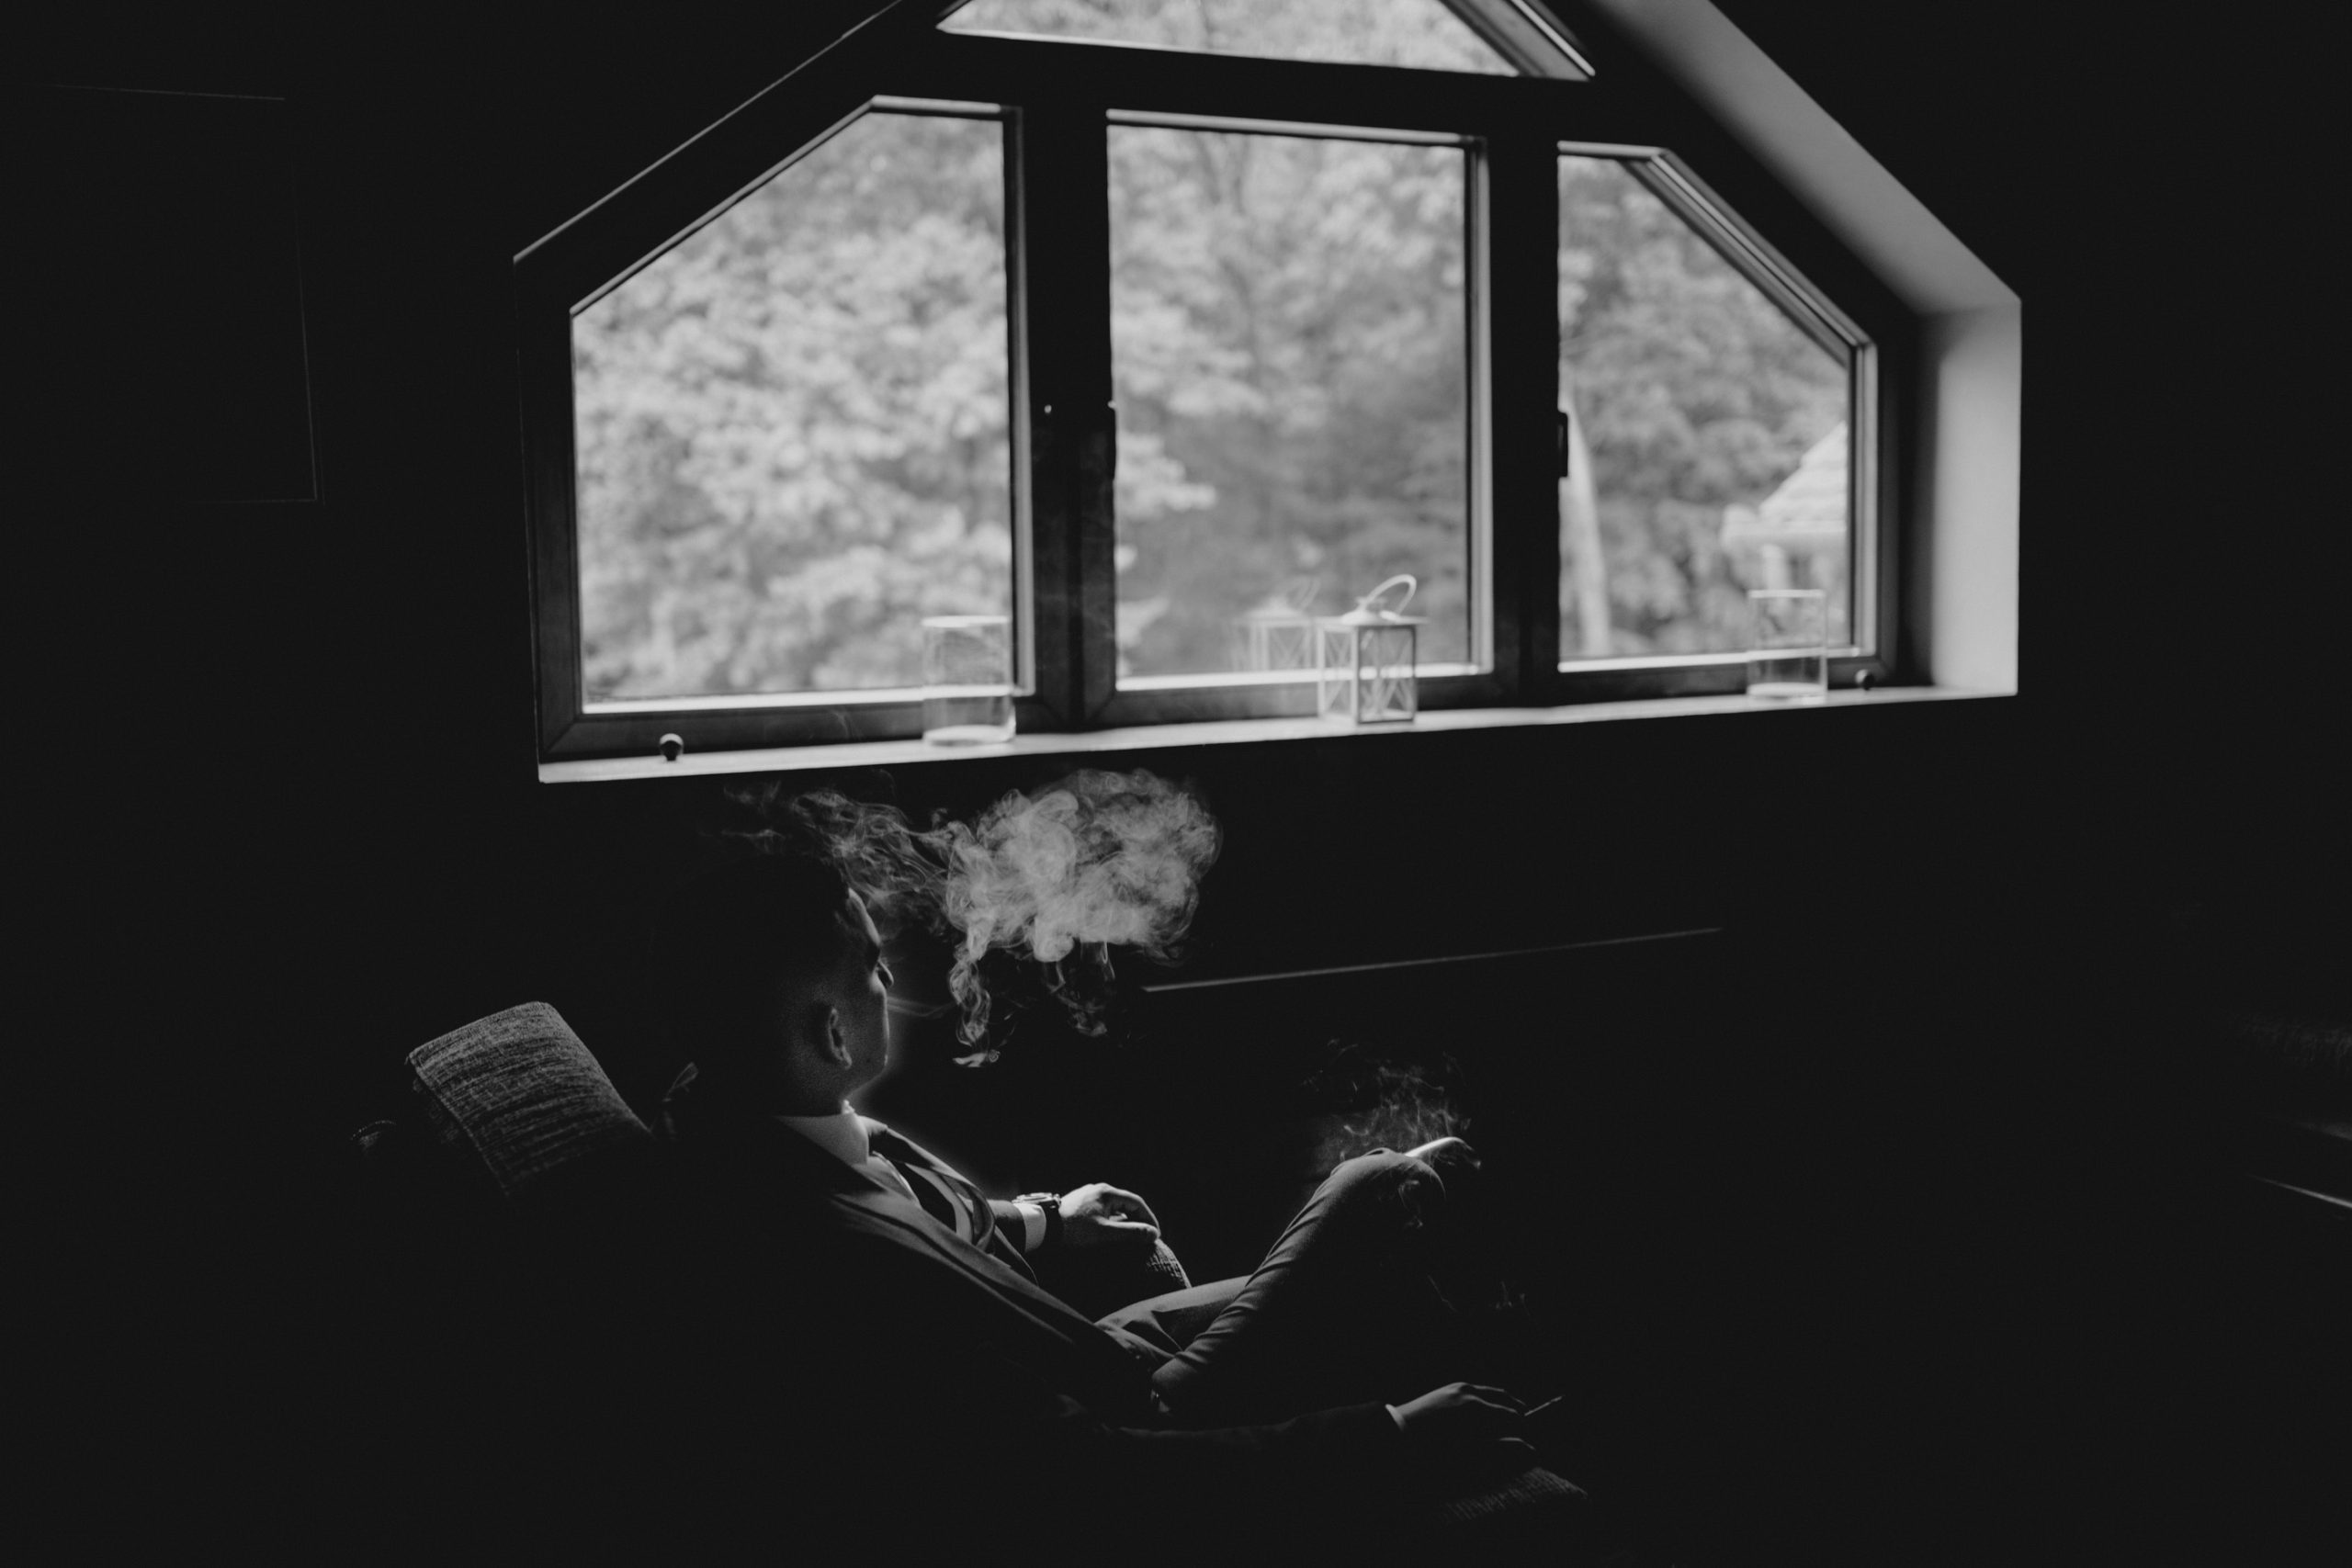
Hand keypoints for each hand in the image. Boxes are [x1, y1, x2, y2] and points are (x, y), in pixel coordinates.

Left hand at [1057, 1183, 1160, 1250]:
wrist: (1043, 1228)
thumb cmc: (1074, 1230)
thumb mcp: (1105, 1233)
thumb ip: (1131, 1233)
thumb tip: (1153, 1234)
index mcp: (1107, 1192)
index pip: (1137, 1203)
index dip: (1149, 1219)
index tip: (1155, 1234)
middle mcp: (1098, 1190)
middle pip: (1126, 1204)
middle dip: (1138, 1220)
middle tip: (1145, 1236)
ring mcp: (1088, 1196)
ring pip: (1114, 1208)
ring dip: (1125, 1221)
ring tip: (1130, 1237)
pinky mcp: (1079, 1204)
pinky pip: (1102, 1211)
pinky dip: (1112, 1221)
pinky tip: (1111, 1233)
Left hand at [1391, 1382, 1532, 1465]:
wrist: (1396, 1436)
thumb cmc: (1432, 1452)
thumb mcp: (1469, 1456)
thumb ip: (1502, 1450)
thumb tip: (1531, 1450)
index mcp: (1478, 1409)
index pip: (1513, 1416)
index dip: (1525, 1430)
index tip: (1532, 1441)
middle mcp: (1470, 1392)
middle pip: (1505, 1397)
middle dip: (1517, 1412)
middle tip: (1526, 1427)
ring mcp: (1457, 1387)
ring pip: (1490, 1391)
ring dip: (1503, 1403)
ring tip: (1509, 1420)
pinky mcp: (1447, 1389)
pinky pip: (1475, 1390)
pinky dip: (1487, 1398)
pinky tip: (1485, 1413)